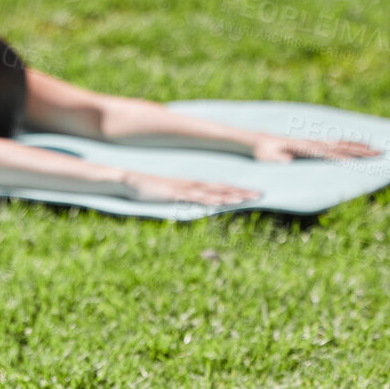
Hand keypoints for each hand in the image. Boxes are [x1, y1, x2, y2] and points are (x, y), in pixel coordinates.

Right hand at [124, 173, 260, 205]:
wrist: (129, 181)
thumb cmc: (145, 190)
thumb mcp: (165, 197)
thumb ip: (178, 201)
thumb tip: (189, 207)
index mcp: (190, 186)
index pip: (217, 187)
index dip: (234, 190)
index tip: (250, 194)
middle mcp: (191, 185)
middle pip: (221, 188)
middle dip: (241, 191)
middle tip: (260, 195)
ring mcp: (184, 189)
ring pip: (213, 192)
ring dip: (231, 195)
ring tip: (249, 198)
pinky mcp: (175, 195)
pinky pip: (197, 197)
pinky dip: (211, 199)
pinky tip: (222, 202)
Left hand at [252, 135, 380, 162]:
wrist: (259, 142)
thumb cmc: (262, 153)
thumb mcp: (268, 157)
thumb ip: (278, 159)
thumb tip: (288, 160)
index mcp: (304, 148)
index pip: (330, 153)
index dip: (346, 157)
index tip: (362, 160)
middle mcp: (313, 143)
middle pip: (341, 146)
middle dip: (361, 150)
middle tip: (381, 152)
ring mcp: (314, 142)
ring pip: (340, 144)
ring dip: (358, 146)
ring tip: (375, 148)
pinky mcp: (313, 144)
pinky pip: (334, 144)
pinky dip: (348, 145)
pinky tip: (357, 146)